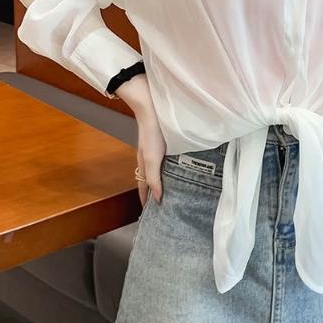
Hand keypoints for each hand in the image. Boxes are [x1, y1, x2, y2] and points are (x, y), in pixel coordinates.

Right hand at [116, 74, 166, 205]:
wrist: (153, 108)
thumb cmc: (151, 133)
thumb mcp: (152, 158)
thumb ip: (154, 178)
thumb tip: (157, 199)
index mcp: (144, 164)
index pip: (143, 187)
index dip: (145, 199)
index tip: (151, 214)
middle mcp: (149, 157)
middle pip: (149, 179)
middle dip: (154, 192)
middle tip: (164, 205)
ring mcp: (156, 149)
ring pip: (158, 170)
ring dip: (163, 180)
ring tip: (173, 189)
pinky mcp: (164, 141)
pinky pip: (166, 159)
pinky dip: (169, 168)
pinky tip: (179, 167)